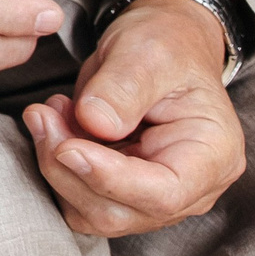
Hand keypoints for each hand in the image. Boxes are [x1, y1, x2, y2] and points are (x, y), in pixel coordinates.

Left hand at [22, 0, 243, 237]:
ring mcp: (154, 195)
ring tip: (49, 112)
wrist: (162, 43)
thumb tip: (95, 123)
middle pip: (120, 211)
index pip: (163, 193)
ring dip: (56, 167)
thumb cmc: (165, 44)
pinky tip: (56, 124)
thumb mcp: (147, 51)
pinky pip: (79, 198)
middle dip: (69, 168)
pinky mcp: (122, 191)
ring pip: (93, 212)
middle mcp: (190, 188)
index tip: (67, 146)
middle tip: (42, 114)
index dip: (109, 178)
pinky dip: (57, 167)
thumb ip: (123, 87)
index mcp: (212, 156)